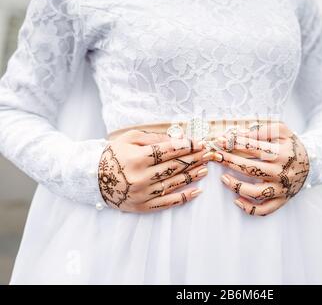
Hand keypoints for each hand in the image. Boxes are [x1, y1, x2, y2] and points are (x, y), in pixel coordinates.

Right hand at [98, 129, 212, 211]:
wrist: (91, 178)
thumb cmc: (112, 154)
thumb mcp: (129, 139)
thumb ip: (153, 138)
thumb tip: (177, 139)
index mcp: (137, 158)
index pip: (169, 151)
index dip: (187, 146)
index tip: (200, 143)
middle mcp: (140, 177)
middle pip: (174, 166)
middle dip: (194, 158)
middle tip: (208, 154)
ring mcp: (142, 193)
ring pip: (174, 183)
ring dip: (192, 175)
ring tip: (205, 169)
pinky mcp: (142, 206)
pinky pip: (168, 202)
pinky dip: (184, 197)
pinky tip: (197, 191)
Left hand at [213, 122, 309, 215]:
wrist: (311, 163)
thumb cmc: (291, 145)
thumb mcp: (282, 131)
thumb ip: (261, 130)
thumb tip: (239, 135)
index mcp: (283, 153)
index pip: (254, 147)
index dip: (234, 143)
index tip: (220, 141)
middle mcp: (282, 172)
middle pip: (251, 168)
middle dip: (229, 161)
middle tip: (215, 156)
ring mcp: (282, 188)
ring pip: (256, 192)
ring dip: (237, 186)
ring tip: (223, 178)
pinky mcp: (281, 200)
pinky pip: (264, 209)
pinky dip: (249, 208)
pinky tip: (236, 200)